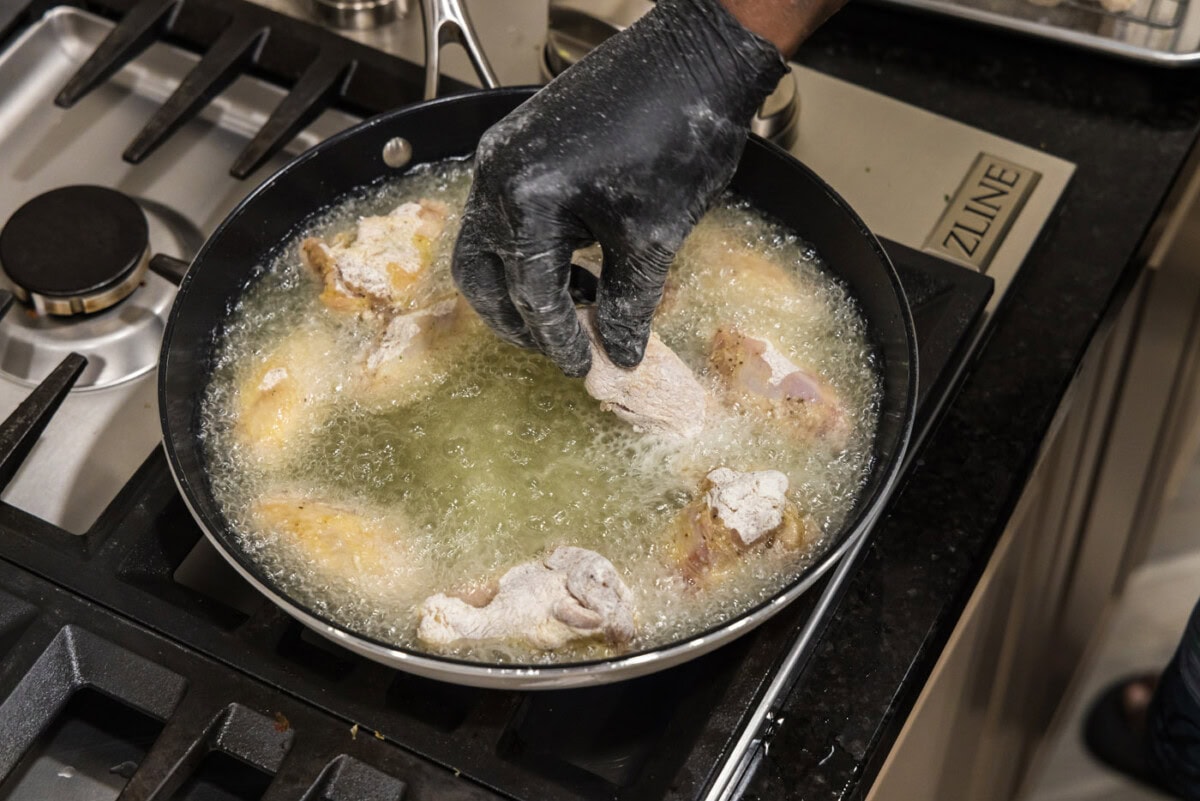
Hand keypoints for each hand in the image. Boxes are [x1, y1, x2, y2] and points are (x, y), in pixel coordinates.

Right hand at [451, 0, 785, 376]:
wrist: (695, 60)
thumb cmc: (678, 136)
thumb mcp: (654, 236)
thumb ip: (628, 302)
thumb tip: (619, 350)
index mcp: (525, 201)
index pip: (530, 295)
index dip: (557, 340)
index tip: (582, 367)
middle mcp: (498, 176)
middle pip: (481, 274)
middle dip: (518, 319)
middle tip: (561, 345)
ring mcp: (502, 155)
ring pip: (487, 244)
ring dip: (522, 283)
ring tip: (577, 302)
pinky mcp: (519, 142)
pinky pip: (504, 211)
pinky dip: (531, 247)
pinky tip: (577, 259)